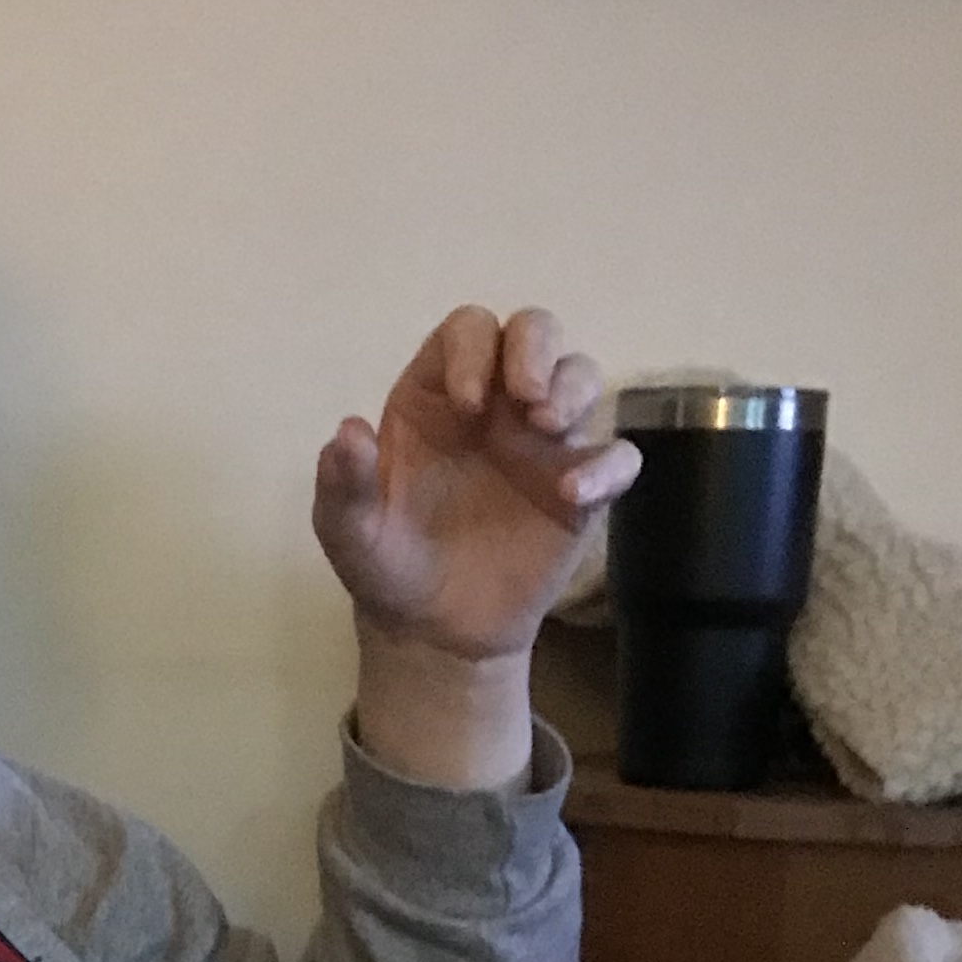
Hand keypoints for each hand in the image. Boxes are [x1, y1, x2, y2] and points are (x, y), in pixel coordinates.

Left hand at [313, 303, 638, 668]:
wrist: (431, 630)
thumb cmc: (386, 565)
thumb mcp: (348, 532)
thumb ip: (344, 485)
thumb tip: (349, 433)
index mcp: (436, 397)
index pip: (467, 332)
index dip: (473, 349)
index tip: (466, 403)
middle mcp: (496, 405)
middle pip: (534, 331)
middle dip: (536, 348)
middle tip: (525, 398)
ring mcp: (543, 443)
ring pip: (581, 376)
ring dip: (573, 388)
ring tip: (546, 429)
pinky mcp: (581, 489)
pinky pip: (618, 457)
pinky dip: (608, 465)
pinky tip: (574, 494)